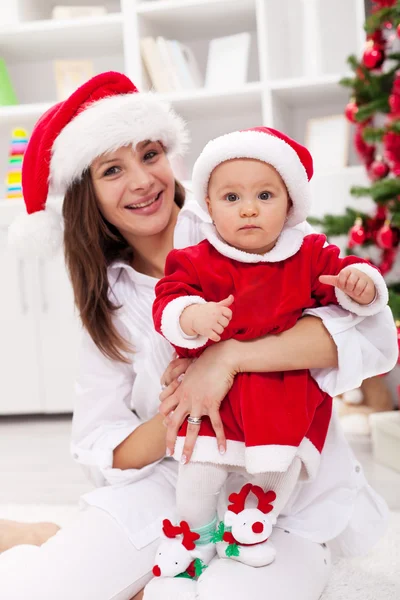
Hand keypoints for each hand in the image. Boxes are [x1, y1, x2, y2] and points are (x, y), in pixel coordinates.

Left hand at [159, 341, 236, 461]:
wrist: (221, 358)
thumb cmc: (206, 362)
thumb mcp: (189, 370)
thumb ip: (182, 378)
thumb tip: (180, 382)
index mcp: (179, 390)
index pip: (164, 408)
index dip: (164, 418)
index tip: (166, 425)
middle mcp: (185, 399)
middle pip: (172, 423)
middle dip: (169, 440)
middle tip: (169, 452)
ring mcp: (198, 403)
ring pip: (190, 429)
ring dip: (187, 447)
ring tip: (185, 460)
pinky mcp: (212, 404)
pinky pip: (215, 425)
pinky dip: (219, 438)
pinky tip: (221, 450)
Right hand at [180, 295, 233, 341]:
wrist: (192, 316)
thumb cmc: (206, 310)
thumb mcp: (215, 305)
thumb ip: (225, 302)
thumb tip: (232, 296)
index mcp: (218, 308)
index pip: (229, 313)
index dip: (228, 317)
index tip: (223, 317)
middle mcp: (215, 315)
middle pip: (226, 323)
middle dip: (222, 324)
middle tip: (217, 323)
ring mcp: (210, 323)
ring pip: (221, 330)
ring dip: (218, 331)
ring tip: (213, 328)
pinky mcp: (206, 331)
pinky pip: (216, 337)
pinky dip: (216, 338)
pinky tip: (213, 335)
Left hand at [319, 266, 375, 304]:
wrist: (362, 287)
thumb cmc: (349, 283)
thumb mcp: (339, 282)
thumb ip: (330, 279)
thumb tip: (319, 278)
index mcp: (348, 270)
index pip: (341, 278)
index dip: (342, 284)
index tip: (344, 284)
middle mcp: (357, 272)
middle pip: (350, 283)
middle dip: (349, 288)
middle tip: (351, 288)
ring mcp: (364, 278)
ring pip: (357, 288)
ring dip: (355, 292)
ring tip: (355, 289)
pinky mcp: (370, 285)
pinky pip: (363, 292)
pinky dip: (361, 294)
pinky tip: (361, 291)